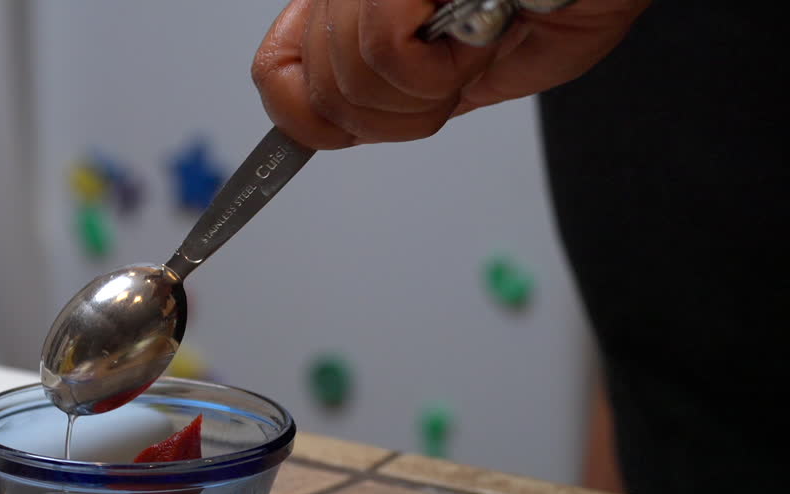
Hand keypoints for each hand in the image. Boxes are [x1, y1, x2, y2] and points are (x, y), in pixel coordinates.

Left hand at [252, 0, 650, 147]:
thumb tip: (323, 128)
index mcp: (359, 5)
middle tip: (451, 80)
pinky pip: (384, 50)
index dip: (301, 120)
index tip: (338, 135)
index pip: (274, 71)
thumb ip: (390, 97)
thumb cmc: (564, 4)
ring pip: (350, 77)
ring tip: (474, 46)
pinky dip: (439, 68)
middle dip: (393, 116)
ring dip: (427, 91)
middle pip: (319, 90)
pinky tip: (475, 35)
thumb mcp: (462, 73)